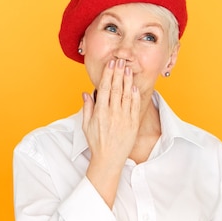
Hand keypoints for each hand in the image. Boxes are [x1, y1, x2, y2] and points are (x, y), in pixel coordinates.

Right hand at [82, 59, 139, 205]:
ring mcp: (124, 118)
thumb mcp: (86, 126)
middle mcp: (112, 113)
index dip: (108, 75)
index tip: (111, 64)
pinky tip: (134, 86)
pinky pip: (135, 106)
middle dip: (118, 73)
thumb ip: (87, 108)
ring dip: (128, 80)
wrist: (109, 159)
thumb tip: (85, 93)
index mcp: (100, 113)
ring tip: (128, 68)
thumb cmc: (97, 143)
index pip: (104, 89)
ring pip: (127, 94)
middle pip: (116, 88)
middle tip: (121, 61)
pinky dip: (135, 95)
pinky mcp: (133, 123)